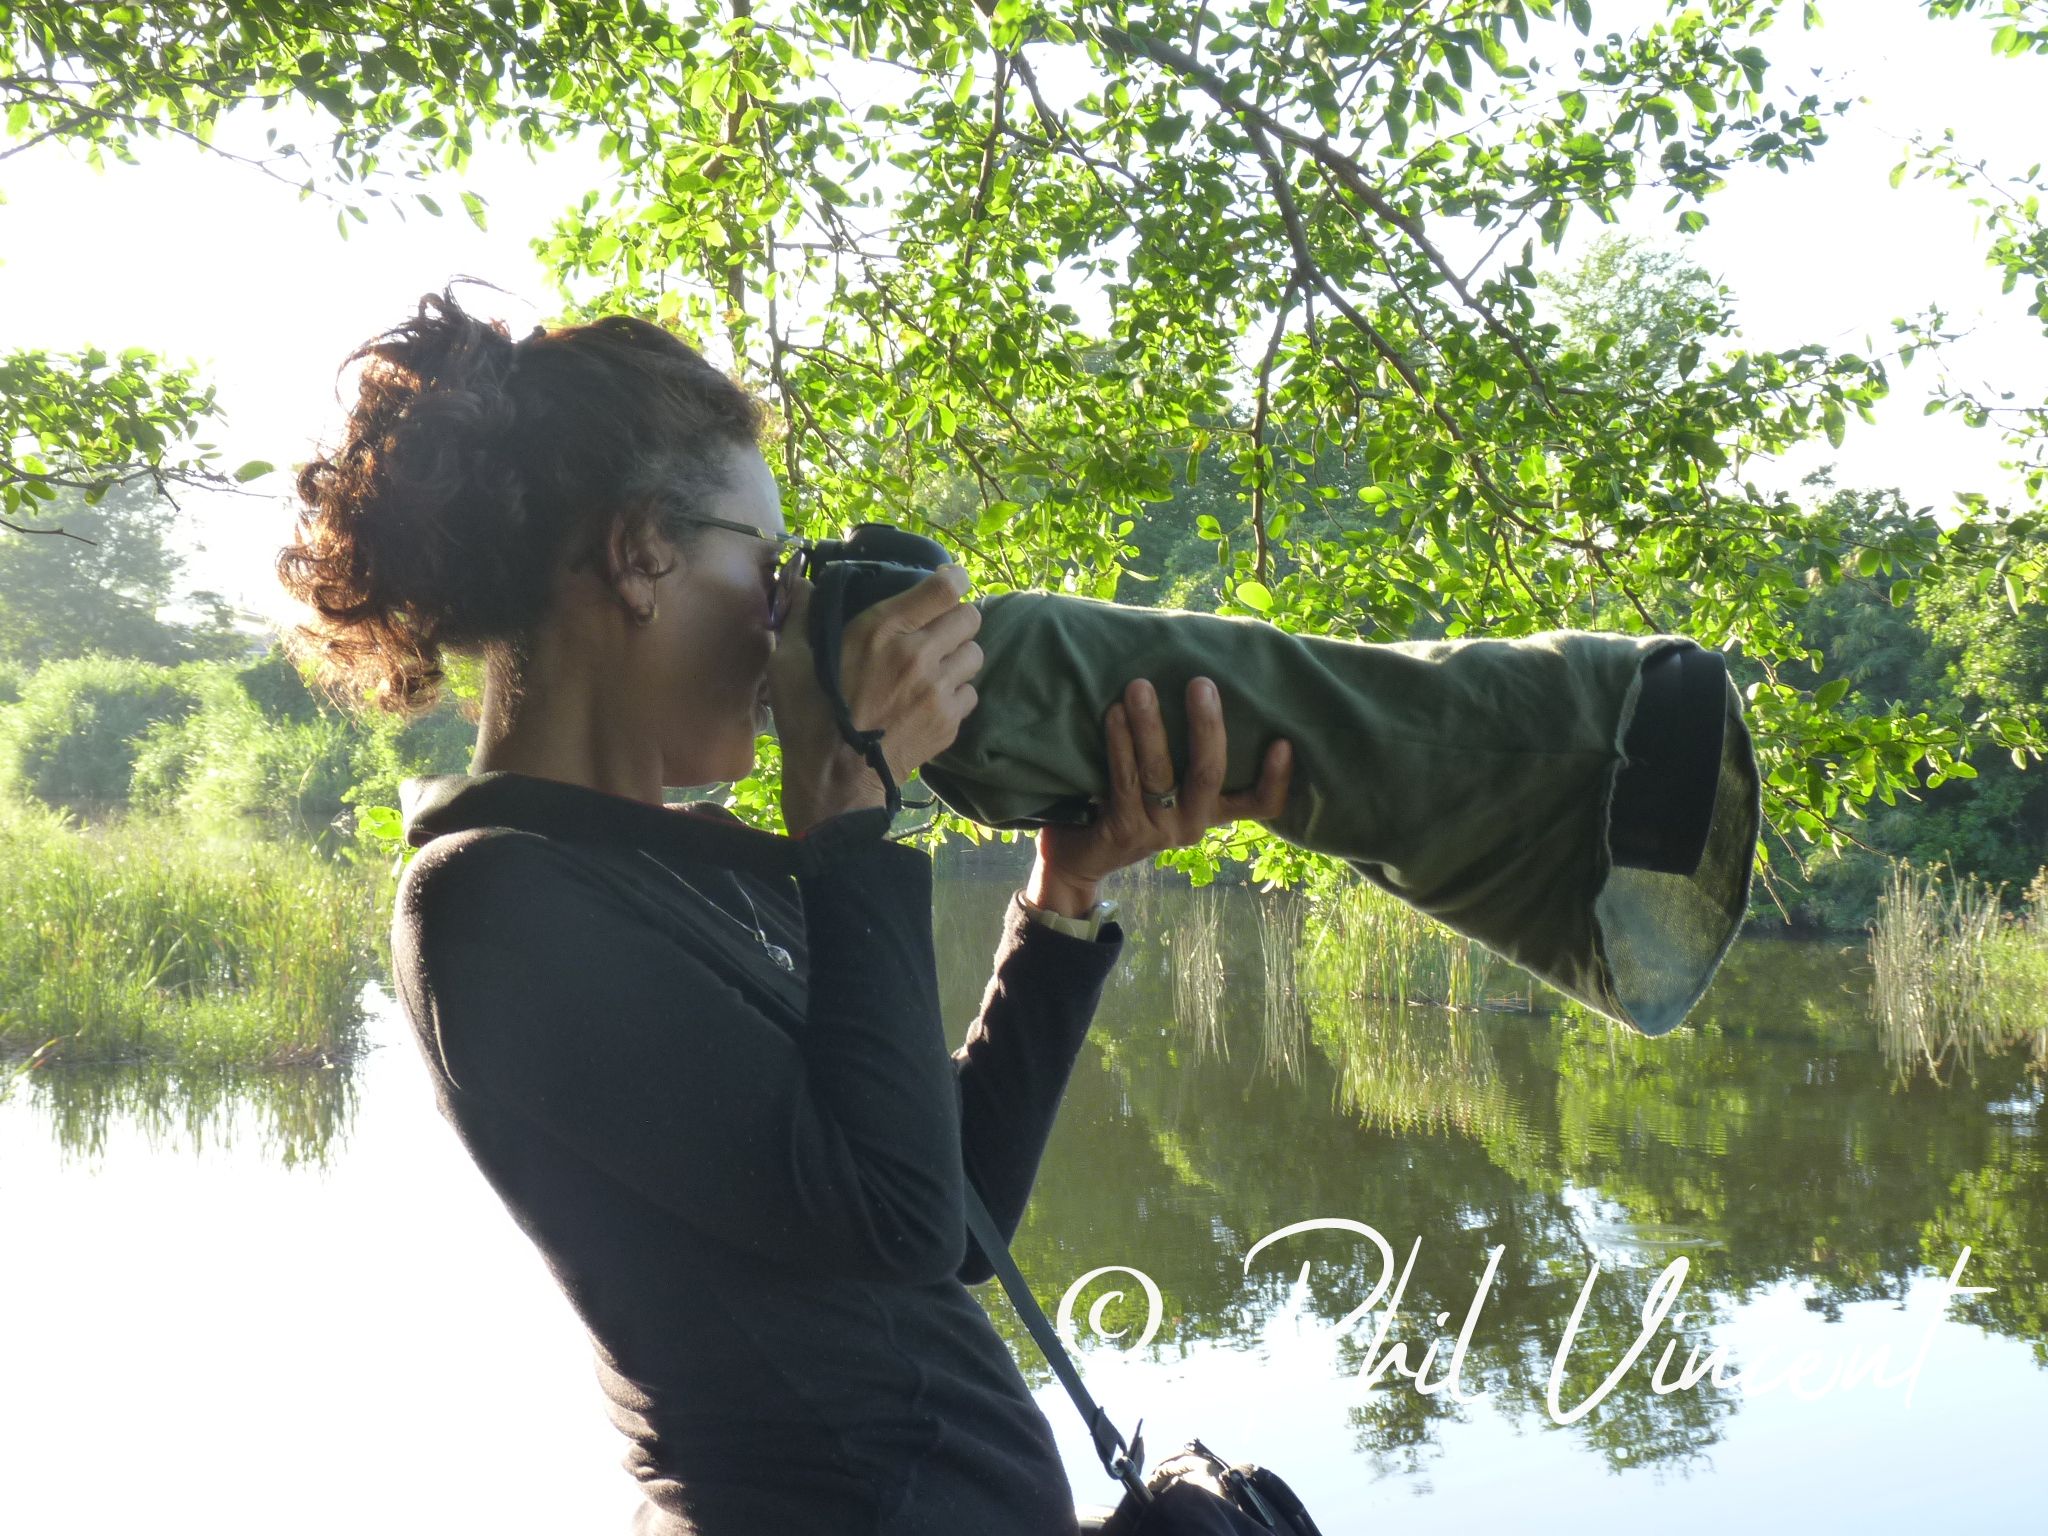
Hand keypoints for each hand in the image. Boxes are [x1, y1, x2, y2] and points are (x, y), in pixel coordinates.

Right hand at [770, 563, 983, 834]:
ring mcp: (938, 690)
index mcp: (881, 630)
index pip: (943, 588)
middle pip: (970, 617)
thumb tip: (803, 584)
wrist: (834, 780)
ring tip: (937, 667)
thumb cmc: (809, 718)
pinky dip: (957, 694)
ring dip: (959, 656)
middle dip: (956, 620)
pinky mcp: (949, 721)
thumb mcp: (789, 662)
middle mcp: (918, 654)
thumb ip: (801, 615)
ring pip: (976, 654)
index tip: (946, 582)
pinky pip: (971, 694)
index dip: (952, 579)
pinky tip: (933, 700)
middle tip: (937, 632)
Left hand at [1033, 675, 1292, 901]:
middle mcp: (1193, 824)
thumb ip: (1187, 752)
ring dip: (1150, 725)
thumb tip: (1200, 682)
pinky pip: (1124, 779)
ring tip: (1140, 686)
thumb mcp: (1168, 783)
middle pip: (1211, 774)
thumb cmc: (1129, 803)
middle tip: (1201, 683)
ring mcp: (1159, 830)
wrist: (1081, 857)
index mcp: (1213, 810)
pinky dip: (1120, 741)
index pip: (1262, 804)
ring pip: (1161, 772)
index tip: (1284, 741)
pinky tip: (1114, 712)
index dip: (1278, 778)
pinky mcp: (1125, 830)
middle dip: (1207, 725)